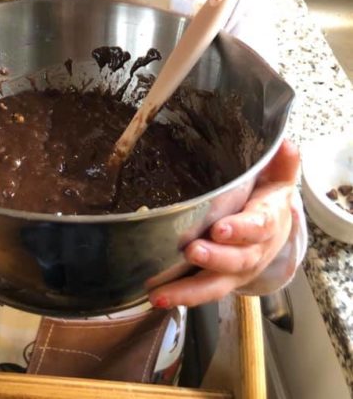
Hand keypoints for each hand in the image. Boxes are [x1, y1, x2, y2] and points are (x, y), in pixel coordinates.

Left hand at [149, 139, 299, 308]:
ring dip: (188, 290)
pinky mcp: (219, 281)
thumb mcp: (277, 179)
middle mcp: (252, 252)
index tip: (220, 228)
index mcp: (266, 223)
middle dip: (214, 258)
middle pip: (236, 260)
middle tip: (191, 250)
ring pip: (215, 285)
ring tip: (161, 292)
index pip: (257, 227)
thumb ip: (281, 163)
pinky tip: (156, 296)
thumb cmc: (267, 200)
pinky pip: (201, 292)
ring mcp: (235, 271)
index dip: (240, 230)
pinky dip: (180, 297)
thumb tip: (286, 144)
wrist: (275, 231)